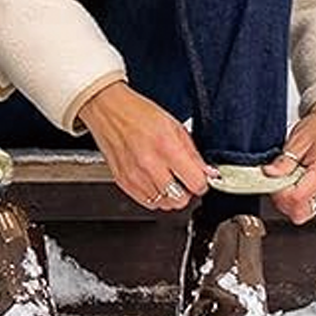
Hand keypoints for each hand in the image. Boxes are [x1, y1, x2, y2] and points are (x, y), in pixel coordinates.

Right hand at [78, 81, 216, 210]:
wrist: (108, 110)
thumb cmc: (138, 113)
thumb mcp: (174, 125)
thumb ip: (193, 153)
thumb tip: (207, 172)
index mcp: (166, 146)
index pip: (196, 183)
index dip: (202, 182)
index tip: (200, 177)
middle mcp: (149, 164)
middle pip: (181, 200)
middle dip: (187, 191)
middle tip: (184, 178)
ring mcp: (135, 176)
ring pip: (164, 205)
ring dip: (170, 195)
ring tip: (167, 178)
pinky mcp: (123, 182)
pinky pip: (147, 203)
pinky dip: (155, 196)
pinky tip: (154, 181)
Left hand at [262, 108, 315, 223]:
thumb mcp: (299, 139)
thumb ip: (285, 160)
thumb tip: (269, 174)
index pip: (296, 199)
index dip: (278, 193)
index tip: (270, 179)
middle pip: (301, 213)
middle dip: (283, 201)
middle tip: (277, 180)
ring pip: (306, 212)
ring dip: (292, 200)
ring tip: (289, 177)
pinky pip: (313, 205)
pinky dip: (301, 198)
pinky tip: (297, 181)